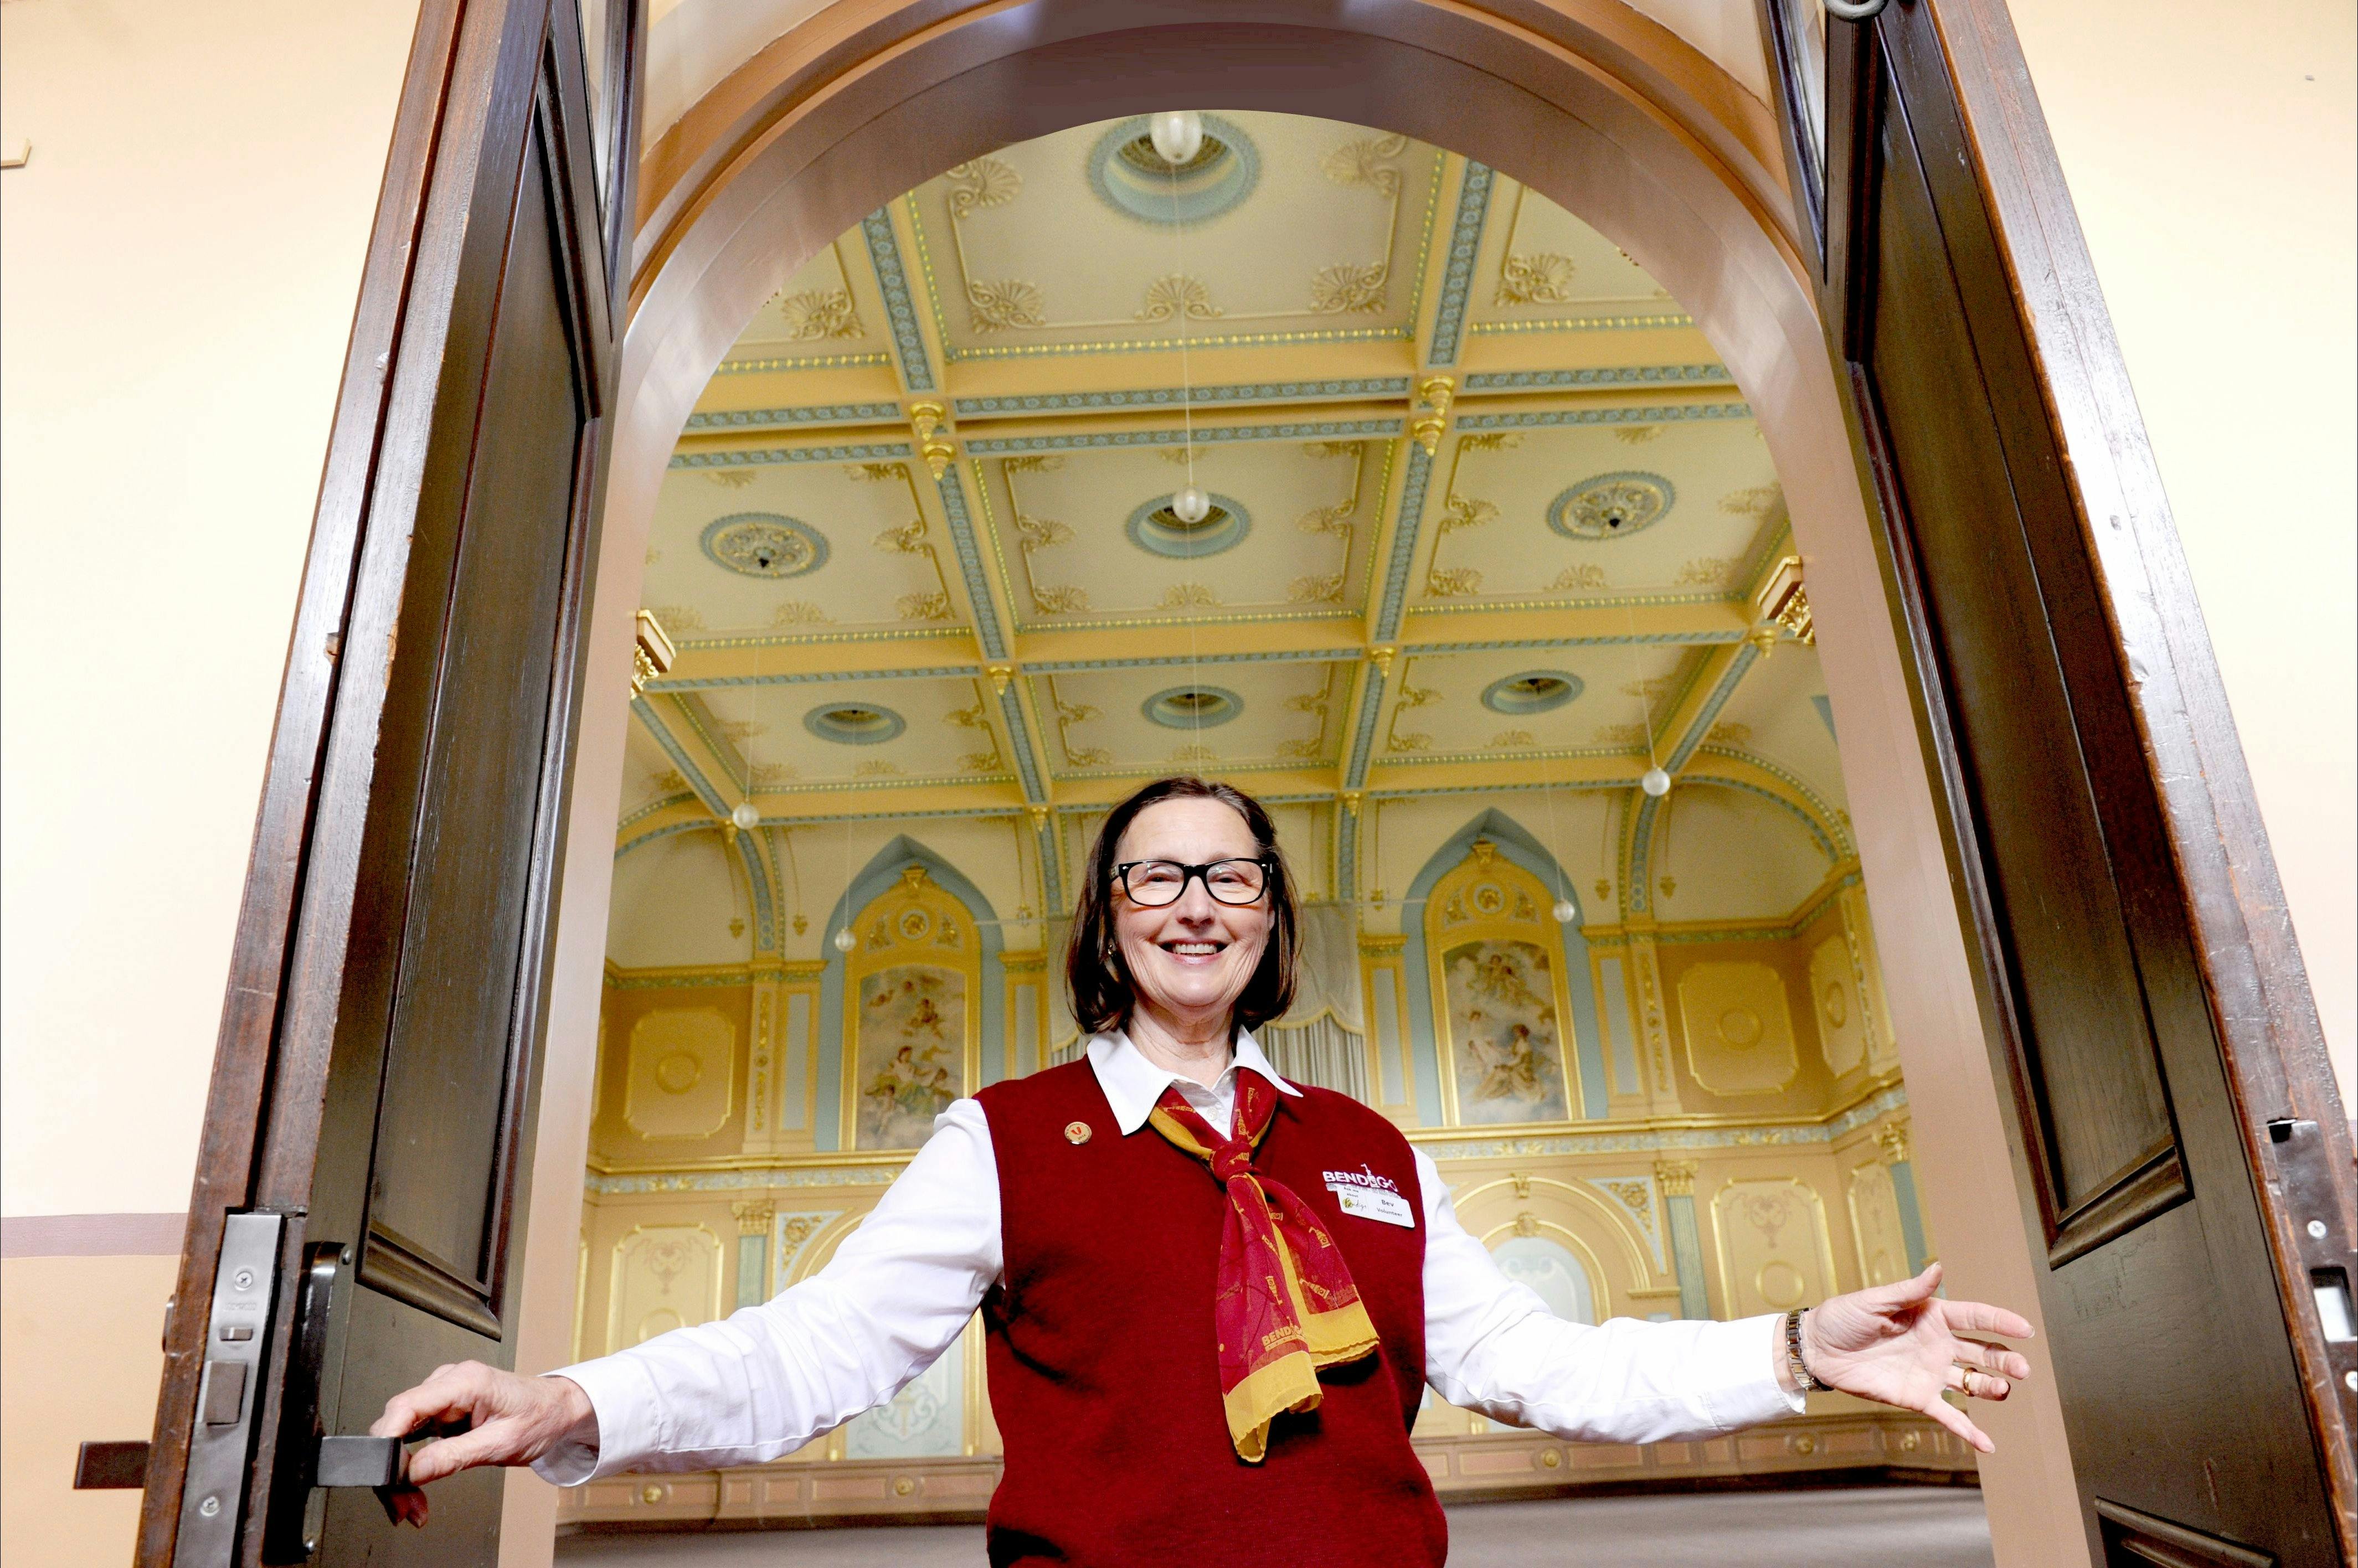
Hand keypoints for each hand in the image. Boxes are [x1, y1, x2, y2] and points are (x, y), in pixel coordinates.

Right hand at [367, 1362, 596, 1526]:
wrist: (559, 1410)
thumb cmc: (541, 1417)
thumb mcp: (501, 1443)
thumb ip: (454, 1456)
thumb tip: (413, 1471)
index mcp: (465, 1381)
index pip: (406, 1405)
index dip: (386, 1440)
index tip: (383, 1473)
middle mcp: (449, 1382)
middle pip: (397, 1423)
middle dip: (394, 1468)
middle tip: (404, 1505)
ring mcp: (444, 1395)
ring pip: (401, 1433)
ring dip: (402, 1471)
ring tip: (413, 1502)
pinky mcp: (443, 1410)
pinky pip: (414, 1436)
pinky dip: (412, 1463)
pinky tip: (418, 1484)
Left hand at [1797, 1262, 2032, 1453]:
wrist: (1818, 1350)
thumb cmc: (1843, 1317)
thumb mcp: (1874, 1301)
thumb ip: (1909, 1291)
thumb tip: (1938, 1268)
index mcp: (1931, 1316)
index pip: (1974, 1317)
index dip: (2001, 1321)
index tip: (2026, 1328)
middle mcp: (1938, 1345)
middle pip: (1982, 1352)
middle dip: (2005, 1360)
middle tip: (2023, 1369)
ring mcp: (1931, 1373)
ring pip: (1973, 1382)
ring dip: (1992, 1388)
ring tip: (2004, 1391)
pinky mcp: (1918, 1398)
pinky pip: (1949, 1415)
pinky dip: (1969, 1430)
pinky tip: (1988, 1445)